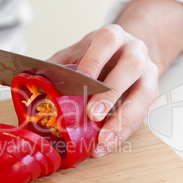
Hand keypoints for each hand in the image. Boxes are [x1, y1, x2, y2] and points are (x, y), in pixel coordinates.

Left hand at [48, 24, 158, 156]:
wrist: (127, 52)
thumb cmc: (98, 54)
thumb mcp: (77, 51)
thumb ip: (60, 63)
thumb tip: (30, 79)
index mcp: (114, 36)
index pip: (107, 42)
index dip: (94, 62)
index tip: (81, 82)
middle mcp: (135, 51)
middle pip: (130, 68)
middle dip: (111, 93)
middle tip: (93, 114)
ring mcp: (148, 73)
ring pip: (143, 95)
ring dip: (122, 120)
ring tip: (103, 141)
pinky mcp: (151, 94)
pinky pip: (142, 116)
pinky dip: (123, 133)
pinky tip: (106, 145)